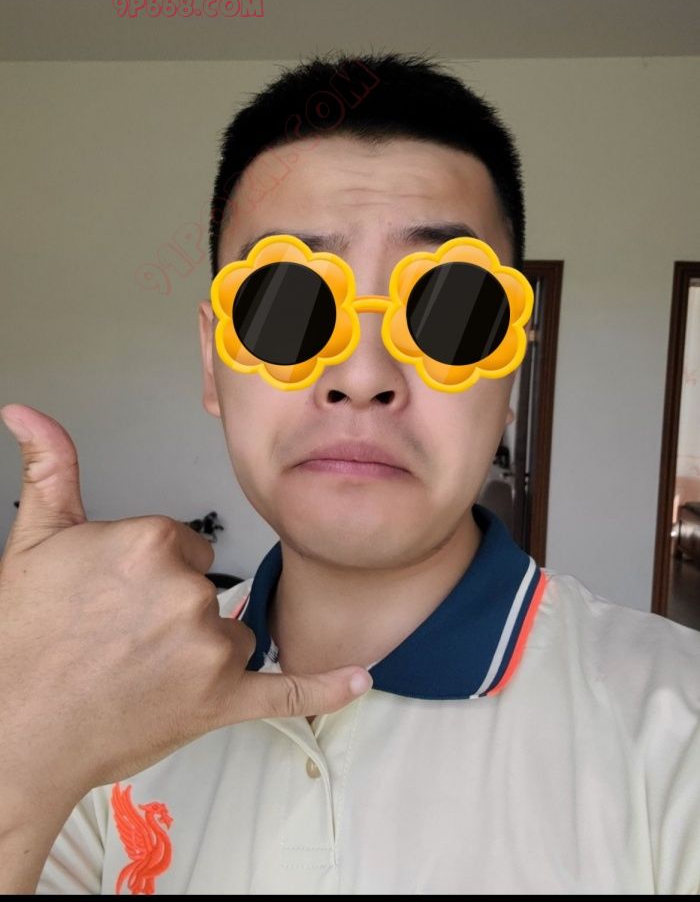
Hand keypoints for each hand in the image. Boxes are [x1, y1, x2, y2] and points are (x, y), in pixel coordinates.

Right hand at [0, 404, 371, 806]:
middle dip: (174, 610)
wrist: (14, 729)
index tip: (119, 597)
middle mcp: (188, 592)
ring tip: (141, 671)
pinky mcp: (220, 702)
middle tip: (120, 638)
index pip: (185, 546)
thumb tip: (27, 414)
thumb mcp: (34, 538)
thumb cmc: (23, 641)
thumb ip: (50, 468)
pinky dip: (325, 687)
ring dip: (201, 653)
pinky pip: (287, 690)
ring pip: (232, 635)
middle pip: (209, 589)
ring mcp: (209, 650)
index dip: (153, 573)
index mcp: (153, 544)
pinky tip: (357, 679)